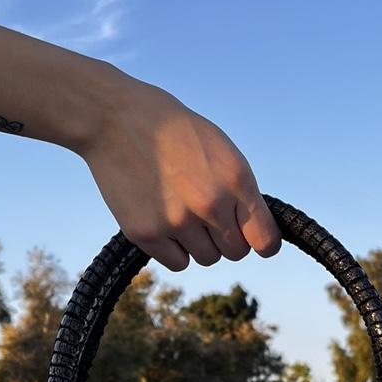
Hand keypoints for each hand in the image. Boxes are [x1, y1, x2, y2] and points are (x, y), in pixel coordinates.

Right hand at [76, 73, 281, 270]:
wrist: (116, 119)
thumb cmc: (173, 132)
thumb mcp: (221, 149)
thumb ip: (240, 190)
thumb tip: (255, 231)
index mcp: (235, 179)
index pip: (265, 240)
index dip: (262, 244)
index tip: (254, 241)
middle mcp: (211, 204)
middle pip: (235, 252)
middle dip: (226, 238)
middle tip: (205, 214)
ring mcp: (177, 221)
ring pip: (207, 258)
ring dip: (199, 243)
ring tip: (180, 211)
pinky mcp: (146, 233)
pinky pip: (178, 263)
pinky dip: (174, 249)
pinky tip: (162, 221)